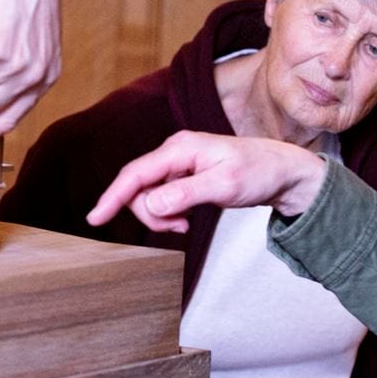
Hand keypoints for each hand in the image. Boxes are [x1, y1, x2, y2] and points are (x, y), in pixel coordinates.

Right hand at [86, 131, 327, 232]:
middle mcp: (174, 152)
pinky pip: (161, 198)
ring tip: (186, 224)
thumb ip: (186, 195)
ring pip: (148, 196)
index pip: (135, 174)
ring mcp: (178, 163)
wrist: (281, 172)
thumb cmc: (259, 172)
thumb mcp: (225, 186)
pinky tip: (186, 219)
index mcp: (180, 148)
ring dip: (160, 216)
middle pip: (138, 188)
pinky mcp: (183, 175)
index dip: (112, 197)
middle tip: (179, 229)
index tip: (94, 218)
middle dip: (150, 214)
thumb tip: (152, 204)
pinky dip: (168, 214)